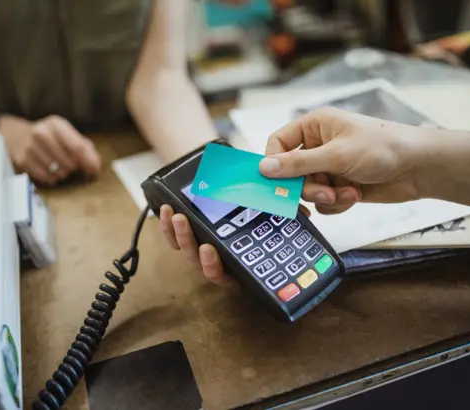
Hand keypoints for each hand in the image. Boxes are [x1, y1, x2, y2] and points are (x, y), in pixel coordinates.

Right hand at [0, 115, 101, 185]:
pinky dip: (51, 178)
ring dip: (63, 173)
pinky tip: (50, 171)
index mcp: (56, 124)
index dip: (88, 161)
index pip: (77, 146)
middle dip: (74, 167)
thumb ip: (85, 148)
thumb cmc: (49, 136)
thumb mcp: (66, 134)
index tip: (94, 170)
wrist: (16, 135)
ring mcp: (30, 147)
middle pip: (69, 162)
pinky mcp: (23, 160)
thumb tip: (95, 166)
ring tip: (59, 166)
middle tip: (71, 164)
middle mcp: (41, 133)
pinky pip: (46, 177)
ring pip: (58, 171)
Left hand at [159, 204, 310, 287]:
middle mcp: (216, 259)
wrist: (234, 196)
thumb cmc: (256, 210)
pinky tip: (166, 211)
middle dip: (192, 246)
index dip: (213, 266)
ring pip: (185, 249)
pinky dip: (166, 225)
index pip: (222, 273)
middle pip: (199, 261)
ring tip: (177, 215)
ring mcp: (199, 247)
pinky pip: (173, 236)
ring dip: (178, 234)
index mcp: (234, 262)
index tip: (210, 250)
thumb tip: (303, 210)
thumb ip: (286, 215)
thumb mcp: (274, 214)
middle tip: (189, 226)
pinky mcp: (185, 235)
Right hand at [260, 107, 423, 213]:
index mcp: (315, 126)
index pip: (278, 143)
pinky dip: (337, 203)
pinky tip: (355, 195)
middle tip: (323, 193)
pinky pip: (324, 201)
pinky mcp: (340, 185)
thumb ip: (298, 163)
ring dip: (325, 196)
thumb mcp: (336, 154)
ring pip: (308, 190)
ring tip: (345, 193)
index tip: (275, 183)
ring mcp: (330, 167)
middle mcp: (319, 145)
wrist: (419, 168)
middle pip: (291, 173)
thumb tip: (263, 168)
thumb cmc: (382, 148)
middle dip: (307, 187)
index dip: (274, 164)